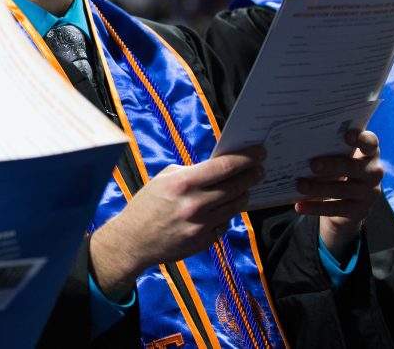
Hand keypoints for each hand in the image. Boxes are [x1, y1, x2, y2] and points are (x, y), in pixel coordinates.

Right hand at [90, 146, 264, 299]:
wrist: (134, 240)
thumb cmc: (147, 205)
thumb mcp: (164, 179)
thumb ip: (191, 173)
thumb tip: (217, 168)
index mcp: (184, 183)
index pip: (224, 167)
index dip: (246, 158)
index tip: (259, 152)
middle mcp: (195, 204)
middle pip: (236, 186)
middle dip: (252, 175)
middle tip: (260, 168)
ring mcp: (202, 225)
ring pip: (236, 206)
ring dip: (244, 194)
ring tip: (245, 187)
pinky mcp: (204, 241)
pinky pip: (225, 223)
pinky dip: (227, 214)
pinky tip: (223, 208)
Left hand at [296, 130, 383, 260]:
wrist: (349, 202)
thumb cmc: (340, 169)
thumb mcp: (339, 156)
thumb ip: (330, 147)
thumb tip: (298, 138)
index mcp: (369, 153)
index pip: (370, 143)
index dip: (361, 139)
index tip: (347, 135)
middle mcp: (373, 172)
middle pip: (354, 167)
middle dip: (333, 165)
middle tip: (312, 165)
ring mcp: (369, 193)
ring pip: (344, 190)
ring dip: (320, 188)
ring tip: (300, 185)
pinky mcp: (360, 210)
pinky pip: (336, 209)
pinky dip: (316, 207)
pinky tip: (299, 205)